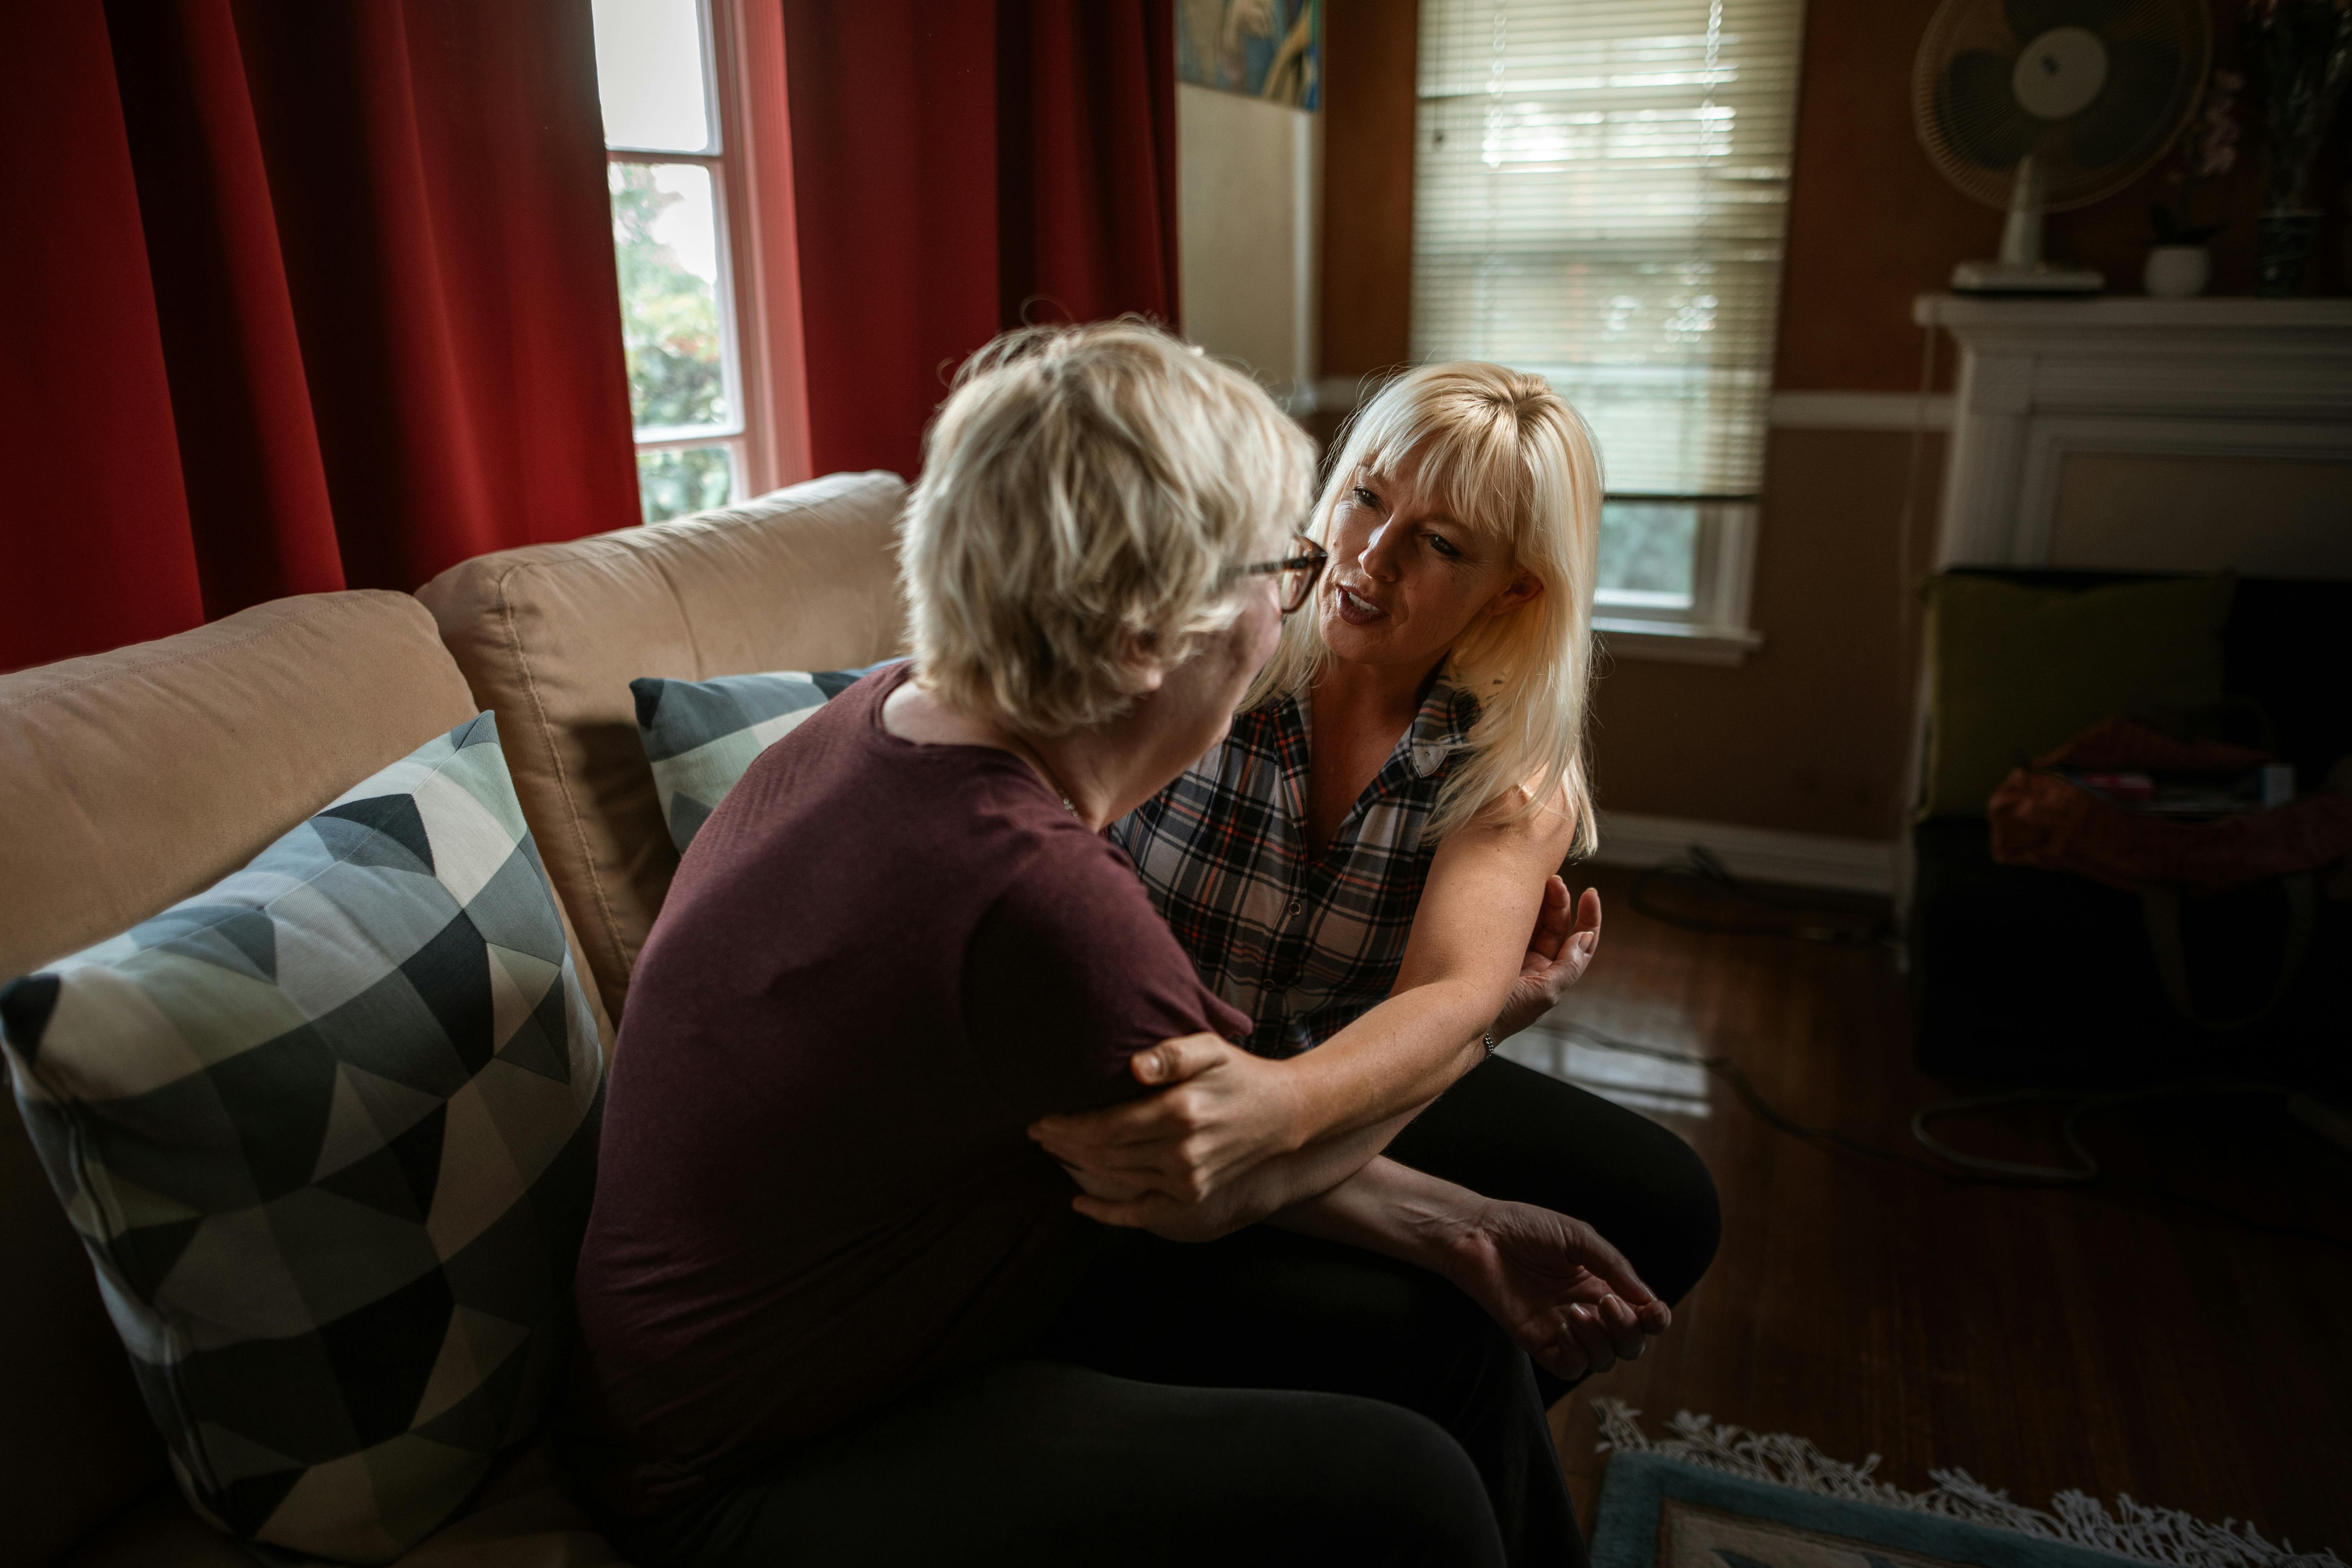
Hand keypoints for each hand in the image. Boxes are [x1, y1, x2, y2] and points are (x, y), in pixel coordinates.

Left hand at [1028, 1033, 1304, 1205]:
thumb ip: (1171, 1055)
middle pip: (1104, 1154)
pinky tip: (1079, 1203)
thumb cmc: (1238, 1075)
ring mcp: (1187, 1179)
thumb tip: (1134, 1067)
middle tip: (1036, 1134)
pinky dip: (1107, 1211)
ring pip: (1116, 1177)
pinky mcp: (1192, 1195)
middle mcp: (1181, 1151)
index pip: (1105, 1126)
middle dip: (1063, 1145)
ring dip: (1079, 1165)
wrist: (1283, 1114)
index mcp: (1179, 1112)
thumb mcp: (1210, 1049)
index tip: (1041, 1119)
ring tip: (1053, 1150)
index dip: (1067, 1126)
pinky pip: (1140, 1210)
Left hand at [1441, 1199, 1668, 1381]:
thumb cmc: (1525, 1227)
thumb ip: (1614, 1265)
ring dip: (1601, 1341)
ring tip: (1577, 1311)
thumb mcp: (1578, 1236)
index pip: (1642, 1315)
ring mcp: (1563, 1329)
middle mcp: (1588, 1311)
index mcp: (1602, 1285)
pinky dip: (1578, 1357)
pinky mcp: (1537, 1343)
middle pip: (1628, 1344)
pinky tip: (1567, 1329)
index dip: (1656, 1320)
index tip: (1654, 1311)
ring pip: (1602, 1360)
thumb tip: (1648, 1299)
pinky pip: (1569, 1368)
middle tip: (1606, 1303)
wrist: (1479, 1234)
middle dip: (1628, 1330)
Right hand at [1491, 877, 1600, 1041]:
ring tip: (1538, 880)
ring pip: (1533, 921)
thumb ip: (1568, 966)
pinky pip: (1510, 923)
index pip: (1580, 942)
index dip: (1589, 918)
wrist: (1461, 1021)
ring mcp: (1513, 955)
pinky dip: (1516, 908)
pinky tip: (1516, 894)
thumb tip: (1586, 937)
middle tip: (1553, 881)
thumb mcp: (1544, 993)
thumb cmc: (1504, 1015)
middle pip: (1556, 926)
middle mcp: (1536, 965)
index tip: (1590, 893)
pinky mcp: (1492, 948)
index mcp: (1553, 975)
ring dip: (1539, 901)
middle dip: (1559, 901)